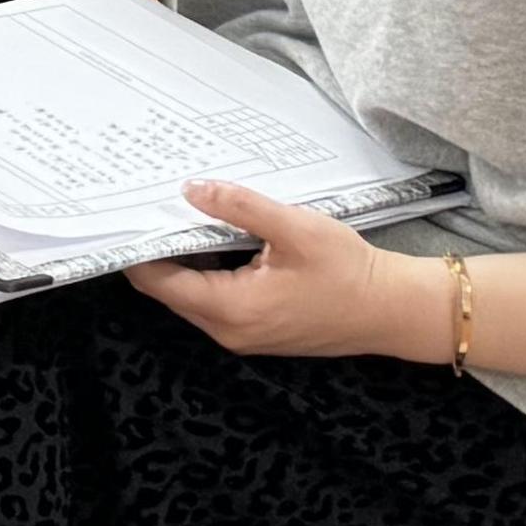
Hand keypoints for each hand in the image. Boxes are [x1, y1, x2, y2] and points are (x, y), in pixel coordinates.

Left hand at [126, 183, 447, 357]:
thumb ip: (239, 206)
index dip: (138, 248)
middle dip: (157, 250)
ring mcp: (243, 336)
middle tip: (151, 206)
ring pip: (192, 296)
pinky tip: (215, 239)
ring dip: (184, 260)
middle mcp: (229, 331)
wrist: (394, 310)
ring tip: (180, 215)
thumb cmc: (349, 271)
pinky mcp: (258, 331)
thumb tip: (189, 190)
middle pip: (170, 290)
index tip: (130, 212)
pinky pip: (216, 302)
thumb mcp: (293, 227)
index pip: (158, 281)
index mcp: (231, 309)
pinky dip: (208, 273)